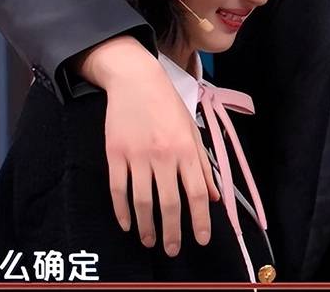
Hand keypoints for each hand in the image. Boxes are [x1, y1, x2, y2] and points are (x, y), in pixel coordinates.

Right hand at [79, 36, 219, 254]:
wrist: (136, 80)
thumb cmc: (168, 105)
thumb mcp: (191, 131)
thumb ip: (202, 165)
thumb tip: (214, 197)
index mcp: (186, 149)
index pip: (197, 193)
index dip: (200, 220)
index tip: (201, 240)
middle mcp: (164, 155)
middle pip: (170, 203)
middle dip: (173, 231)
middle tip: (173, 250)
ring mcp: (137, 156)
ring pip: (143, 202)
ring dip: (147, 227)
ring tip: (151, 241)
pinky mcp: (115, 155)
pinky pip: (118, 190)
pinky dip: (122, 211)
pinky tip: (128, 224)